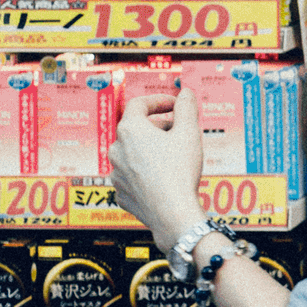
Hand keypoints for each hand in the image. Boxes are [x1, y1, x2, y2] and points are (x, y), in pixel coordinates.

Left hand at [108, 92, 206, 252]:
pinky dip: (147, 171)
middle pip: (137, 129)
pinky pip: (134, 175)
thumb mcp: (189, 132)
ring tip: (175, 156)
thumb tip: (185, 93)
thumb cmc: (179, 171)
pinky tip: (165, 178)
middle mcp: (116, 150)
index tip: (176, 105)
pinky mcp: (121, 193)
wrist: (172, 214)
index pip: (140, 104)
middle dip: (159, 126)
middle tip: (181, 132)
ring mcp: (116, 173)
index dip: (160, 100)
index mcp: (129, 130)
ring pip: (134, 153)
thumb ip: (187, 107)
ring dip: (152, 150)